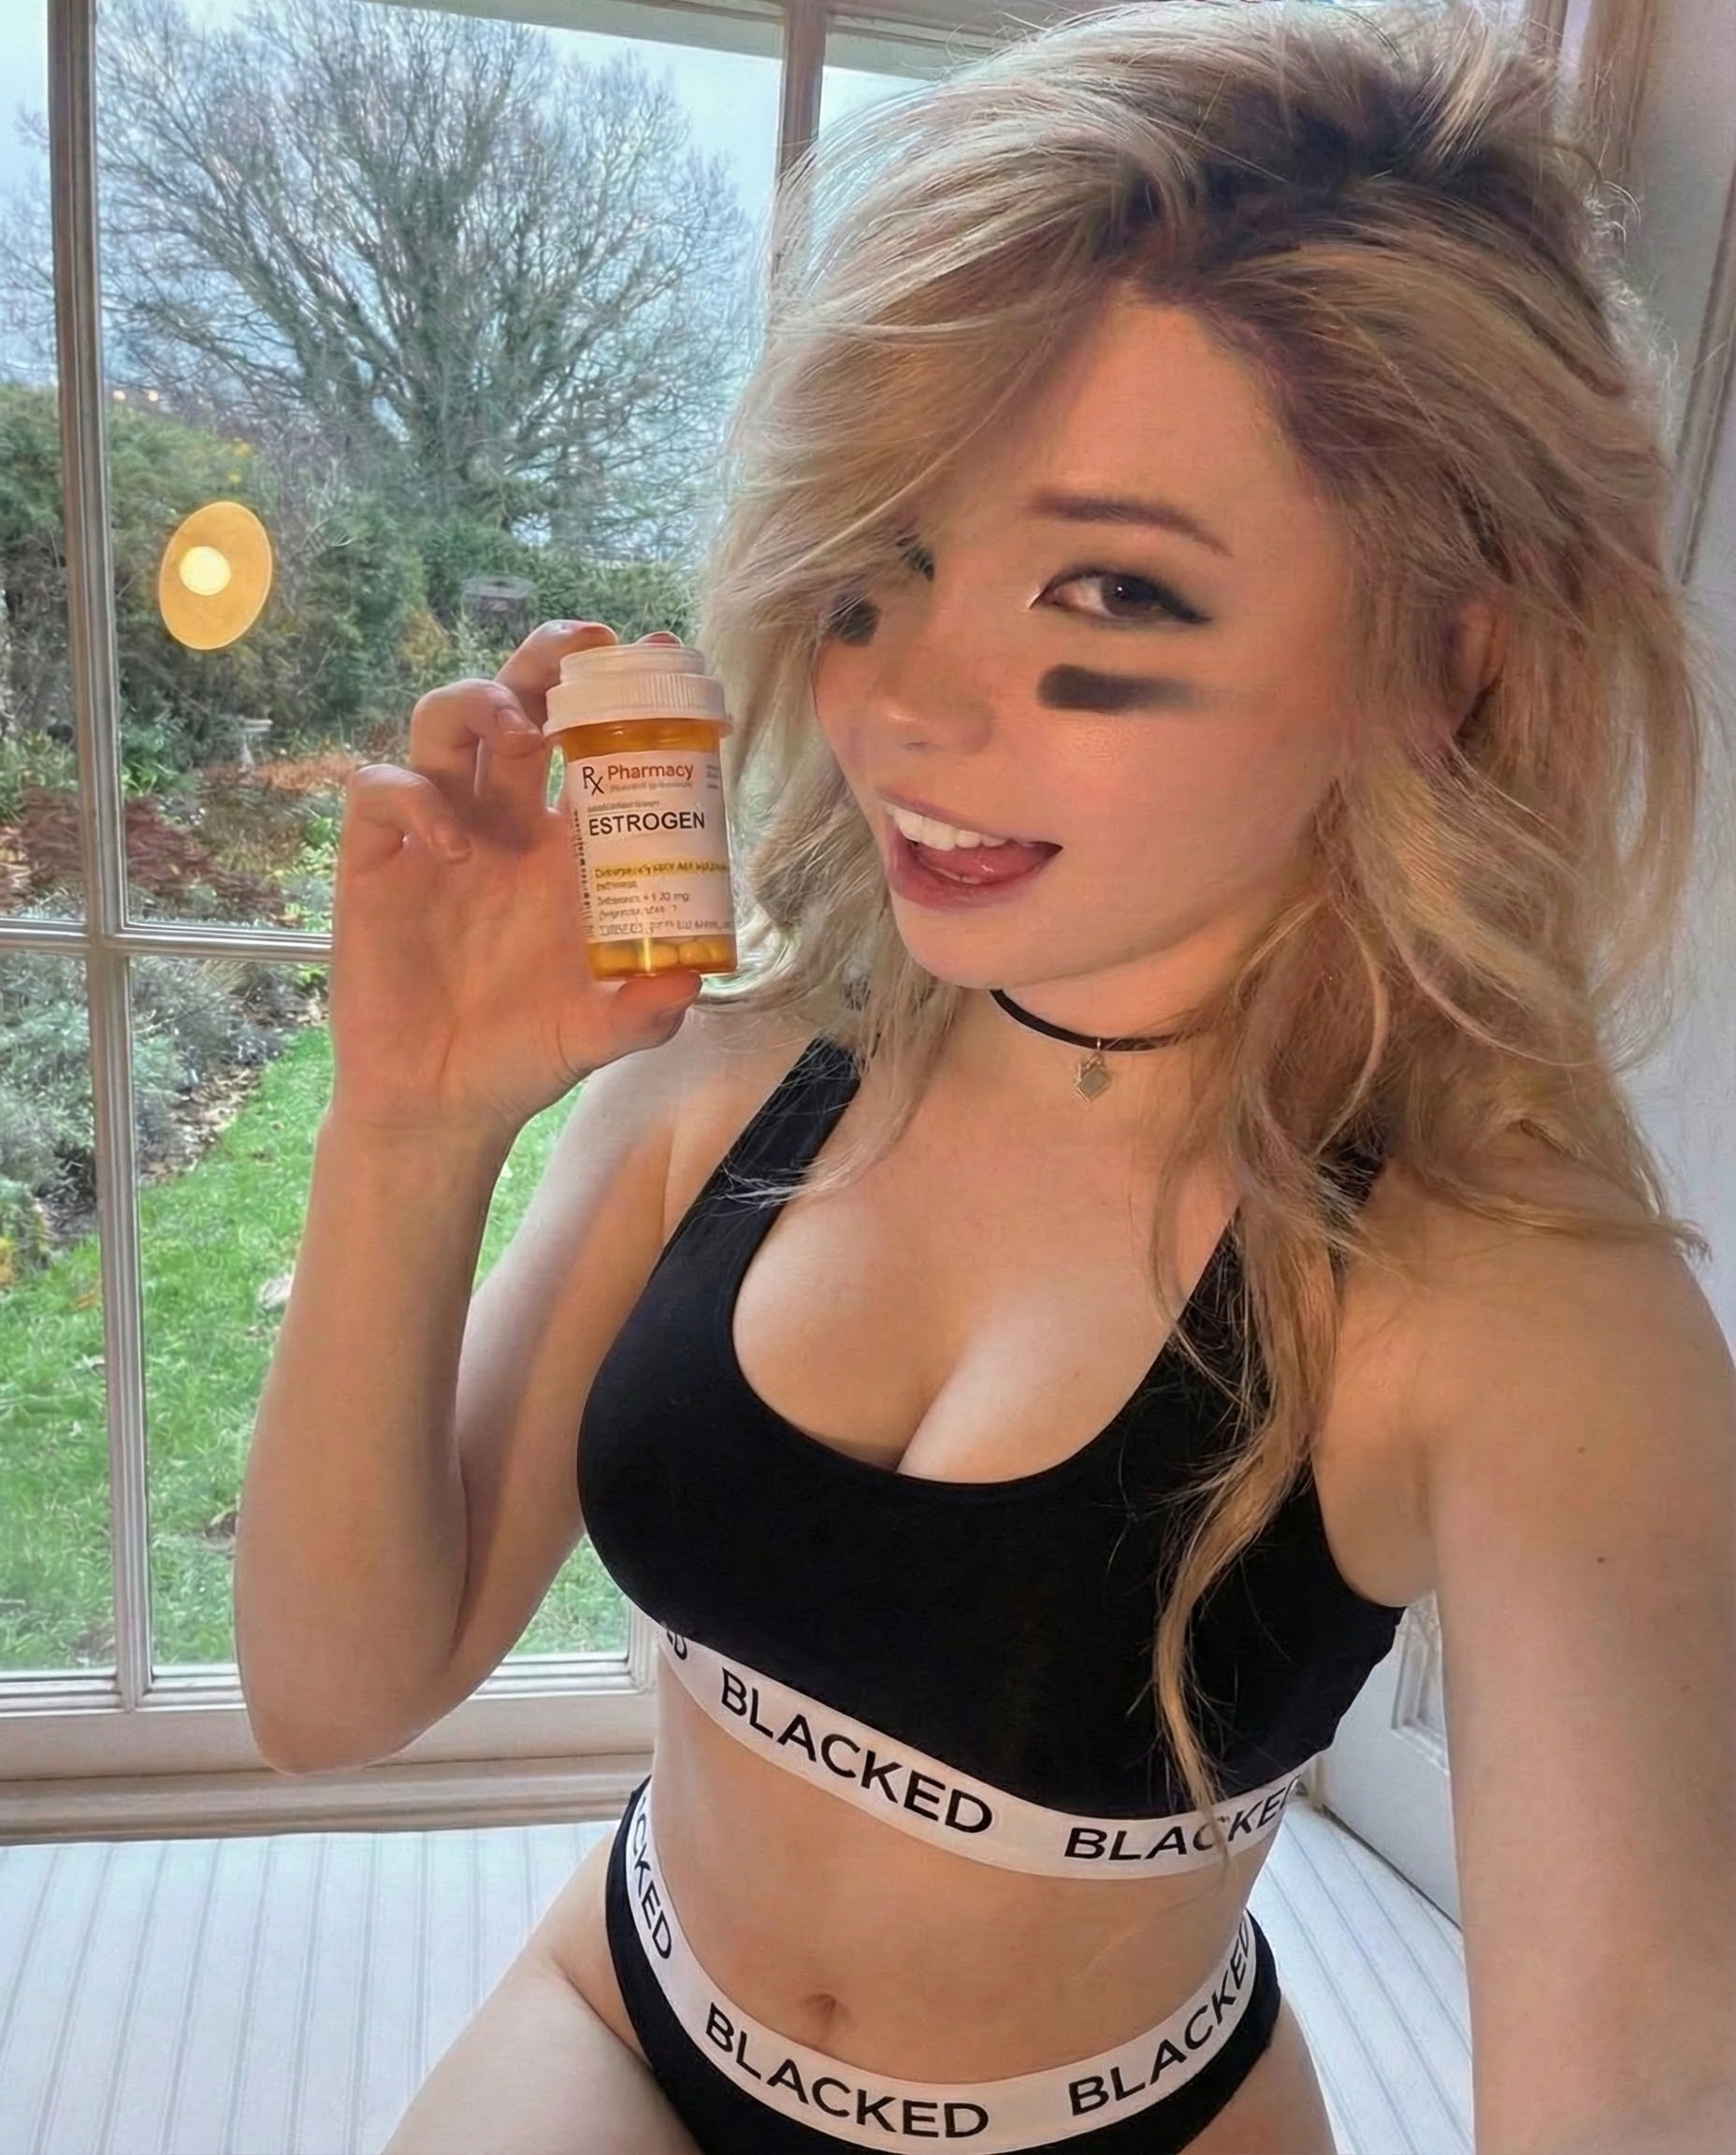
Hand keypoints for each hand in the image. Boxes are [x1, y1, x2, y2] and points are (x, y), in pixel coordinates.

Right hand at [326, 621, 703, 1139]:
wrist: (442, 1102)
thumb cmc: (525, 1053)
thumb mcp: (601, 1035)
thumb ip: (645, 1010)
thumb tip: (693, 976)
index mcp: (566, 846)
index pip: (593, 743)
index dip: (621, 697)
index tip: (664, 661)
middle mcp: (504, 822)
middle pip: (520, 701)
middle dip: (549, 659)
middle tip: (587, 646)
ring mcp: (438, 832)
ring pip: (444, 720)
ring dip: (481, 701)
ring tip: (520, 730)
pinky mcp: (378, 860)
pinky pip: (383, 790)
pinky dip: (415, 797)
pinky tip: (454, 844)